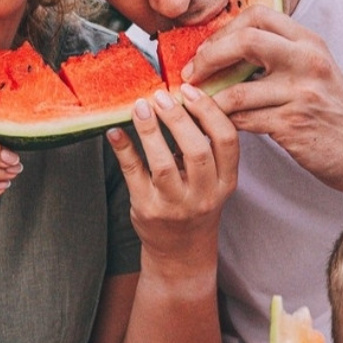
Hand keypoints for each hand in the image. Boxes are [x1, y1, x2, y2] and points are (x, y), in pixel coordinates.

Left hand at [106, 84, 238, 271]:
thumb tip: (183, 97)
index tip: (190, 92)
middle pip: (197, 151)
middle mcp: (204, 195)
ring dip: (151, 132)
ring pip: (164, 165)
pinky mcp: (148, 210)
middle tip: (162, 96)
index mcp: (225, 182)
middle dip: (179, 119)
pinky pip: (133, 175)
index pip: (227, 142)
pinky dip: (124, 150)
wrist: (180, 251)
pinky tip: (115, 132)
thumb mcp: (213, 180)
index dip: (210, 112)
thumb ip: (205, 146)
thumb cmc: (195, 204)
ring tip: (141, 107)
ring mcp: (175, 205)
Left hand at [182, 4, 342, 195]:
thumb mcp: (314, 70)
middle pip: (245, 40)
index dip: (224, 30)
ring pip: (237, 90)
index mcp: (309, 42)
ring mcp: (301, 94)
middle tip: (191, 74)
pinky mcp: (292, 125)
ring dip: (208, 100)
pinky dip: (223, 123)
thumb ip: (280, 54)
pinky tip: (215, 125)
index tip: (206, 50)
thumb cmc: (332, 111)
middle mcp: (308, 61)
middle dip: (208, 56)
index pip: (258, 15)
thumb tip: (226, 47)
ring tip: (196, 105)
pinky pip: (243, 120)